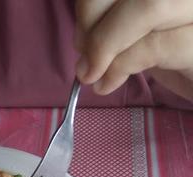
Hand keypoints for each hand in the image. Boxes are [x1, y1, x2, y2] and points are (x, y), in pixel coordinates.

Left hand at [75, 0, 192, 101]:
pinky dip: (119, 68)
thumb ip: (118, 21)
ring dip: (105, 44)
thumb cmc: (179, 52)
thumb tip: (82, 36)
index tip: (81, 32)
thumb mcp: (145, 28)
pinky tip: (106, 85)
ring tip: (92, 73)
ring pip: (148, 6)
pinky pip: (153, 46)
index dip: (94, 1)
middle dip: (95, 18)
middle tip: (84, 56)